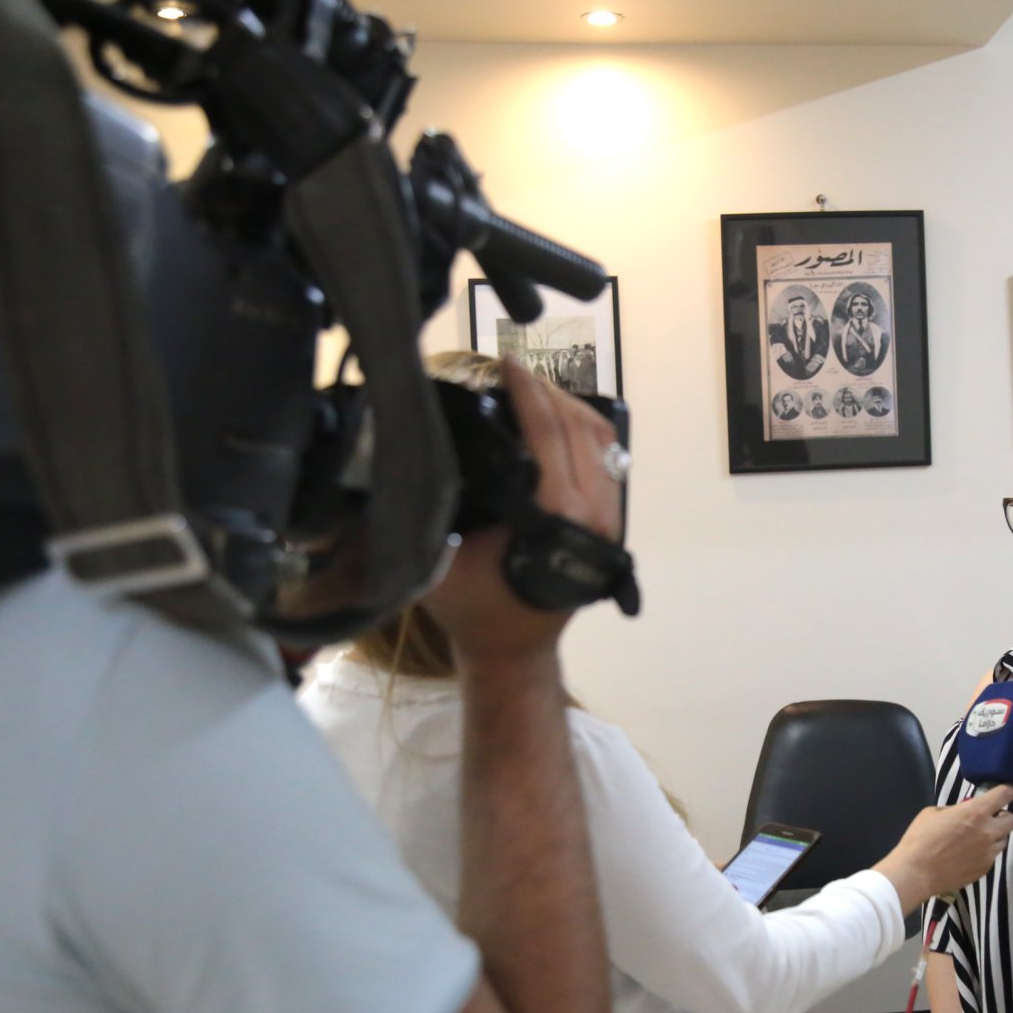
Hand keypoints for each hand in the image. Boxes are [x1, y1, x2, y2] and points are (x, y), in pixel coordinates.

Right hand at [425, 358, 621, 663]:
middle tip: (513, 369)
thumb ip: (428, 515)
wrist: (514, 649)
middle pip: (581, 429)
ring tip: (532, 386)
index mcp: (562, 519)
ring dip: (569, 406)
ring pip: (602, 441)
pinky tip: (554, 415)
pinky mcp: (611, 519)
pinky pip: (607, 459)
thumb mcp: (439, 563)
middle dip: (547, 391)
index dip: (528, 393)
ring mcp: (611, 517)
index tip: (506, 363)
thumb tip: (401, 457)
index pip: (550, 435)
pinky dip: (583, 429)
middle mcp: (597, 514)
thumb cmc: (475, 609)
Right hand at [873, 785, 1012, 910]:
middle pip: (1011, 820)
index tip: (1010, 789)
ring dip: (994, 836)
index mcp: (975, 812)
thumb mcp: (934, 813)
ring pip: (1002, 840)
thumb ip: (955, 810)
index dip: (1009, 790)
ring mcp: (988, 853)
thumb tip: (963, 813)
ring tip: (975, 839)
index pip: (1004, 795)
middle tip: (988, 819)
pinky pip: (991, 856)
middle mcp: (988, 832)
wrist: (916, 872)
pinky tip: (966, 855)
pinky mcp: (985, 869)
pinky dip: (984, 852)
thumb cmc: (920, 838)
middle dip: (1001, 817)